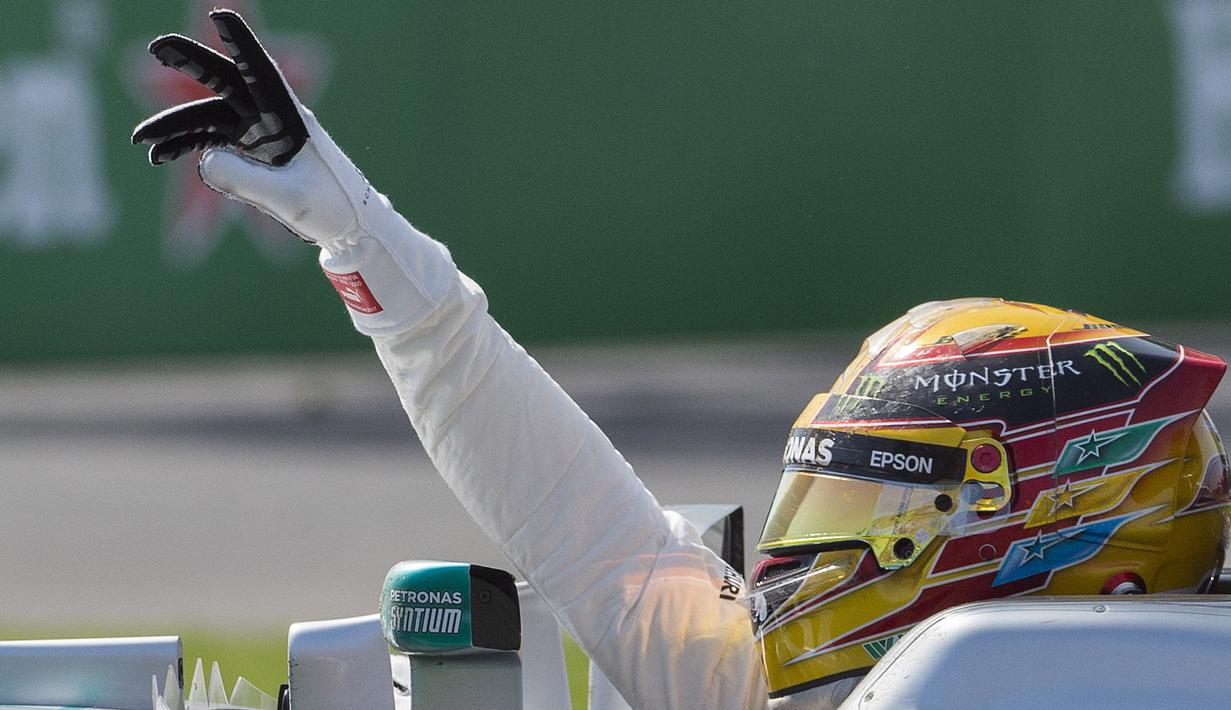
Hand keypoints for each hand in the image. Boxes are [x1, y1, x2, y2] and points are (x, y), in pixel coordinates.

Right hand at [132, 7, 456, 334]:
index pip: (261, 73)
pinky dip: (186, 146)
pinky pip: (210, 140)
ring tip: (143, 146)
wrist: (347, 225)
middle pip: (224, 82)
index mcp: (289, 117)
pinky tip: (161, 157)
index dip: (241, 45)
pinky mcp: (251, 150)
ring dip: (176, 128)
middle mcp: (270, 116)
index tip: (220, 17)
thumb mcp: (290, 198)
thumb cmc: (331, 206)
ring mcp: (258, 131)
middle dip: (191, 63)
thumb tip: (204, 161)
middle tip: (156, 47)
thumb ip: (249, 181)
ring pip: (208, 117)